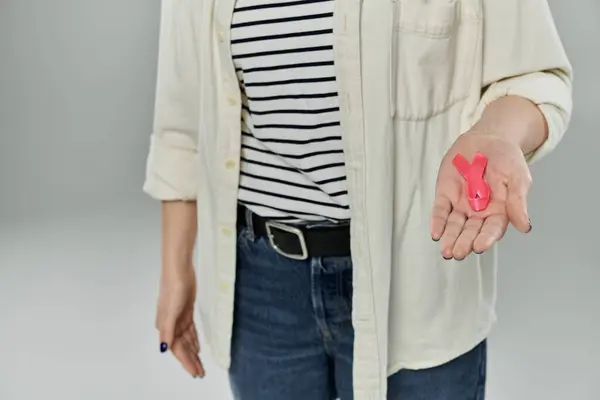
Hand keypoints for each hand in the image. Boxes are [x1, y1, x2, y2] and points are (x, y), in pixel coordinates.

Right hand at [156, 265, 204, 377]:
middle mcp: (171, 325)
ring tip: (200, 364)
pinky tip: (198, 347)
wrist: (179, 270)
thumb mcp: (171, 311)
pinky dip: (194, 339)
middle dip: (191, 360)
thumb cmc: (173, 287)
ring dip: (193, 352)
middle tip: (200, 373)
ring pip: (187, 340)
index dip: (186, 362)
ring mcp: (179, 318)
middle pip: (182, 347)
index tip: (195, 372)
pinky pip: (190, 331)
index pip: (177, 349)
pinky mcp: (186, 311)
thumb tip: (164, 348)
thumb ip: (168, 330)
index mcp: (165, 326)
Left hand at [430, 130, 532, 259]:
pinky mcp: (446, 194)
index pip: (492, 229)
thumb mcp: (517, 176)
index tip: (479, 247)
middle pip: (471, 231)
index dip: (486, 238)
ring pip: (454, 225)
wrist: (488, 138)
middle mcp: (479, 212)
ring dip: (450, 238)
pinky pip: (440, 211)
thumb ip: (518, 200)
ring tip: (446, 250)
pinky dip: (437, 222)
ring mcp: (461, 204)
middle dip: (464, 243)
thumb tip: (525, 226)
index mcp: (500, 210)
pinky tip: (435, 233)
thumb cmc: (507, 158)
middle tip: (458, 253)